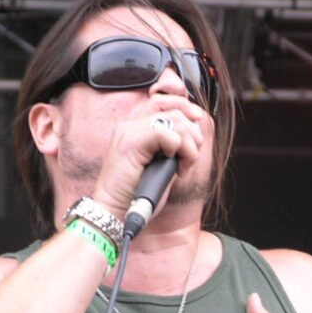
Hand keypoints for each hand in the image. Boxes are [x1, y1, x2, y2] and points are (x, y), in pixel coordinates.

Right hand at [91, 94, 207, 216]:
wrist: (115, 212)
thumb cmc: (136, 194)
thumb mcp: (161, 164)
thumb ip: (173, 145)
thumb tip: (195, 130)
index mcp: (134, 126)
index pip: (163, 100)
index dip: (184, 106)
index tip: (197, 123)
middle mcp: (129, 124)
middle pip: (171, 106)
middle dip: (192, 129)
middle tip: (191, 153)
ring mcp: (128, 132)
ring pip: (175, 120)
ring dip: (189, 145)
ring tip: (183, 165)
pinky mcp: (130, 143)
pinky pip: (168, 134)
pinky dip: (181, 151)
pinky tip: (176, 169)